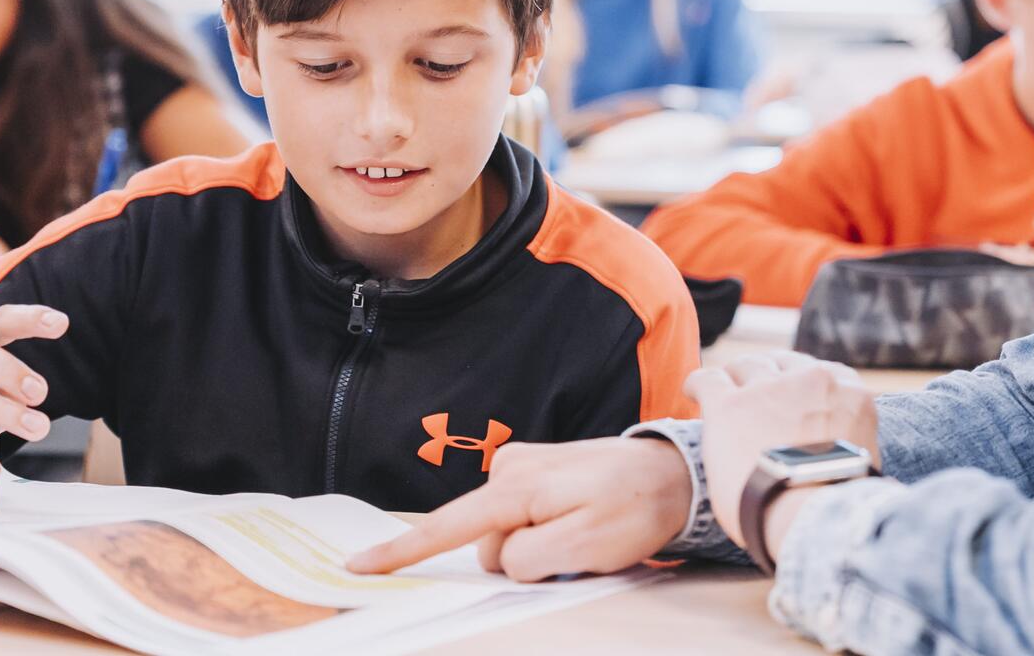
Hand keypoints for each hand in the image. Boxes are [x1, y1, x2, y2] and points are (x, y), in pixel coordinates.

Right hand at [347, 436, 692, 580]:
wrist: (675, 473)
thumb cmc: (635, 509)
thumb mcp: (585, 546)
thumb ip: (530, 557)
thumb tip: (500, 558)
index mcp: (516, 488)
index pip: (447, 527)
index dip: (402, 552)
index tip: (358, 566)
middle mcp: (510, 469)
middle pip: (488, 543)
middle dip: (522, 558)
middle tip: (578, 546)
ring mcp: (522, 467)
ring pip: (506, 534)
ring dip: (538, 544)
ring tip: (587, 528)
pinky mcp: (536, 472)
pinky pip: (521, 518)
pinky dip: (542, 530)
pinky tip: (581, 519)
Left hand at [684, 352, 876, 548]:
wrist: (811, 515)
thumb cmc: (836, 505)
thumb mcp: (858, 459)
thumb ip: (843, 440)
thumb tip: (828, 453)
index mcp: (848, 394)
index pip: (822, 373)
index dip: (801, 382)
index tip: (791, 396)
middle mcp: (810, 380)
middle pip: (782, 363)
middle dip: (767, 376)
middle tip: (754, 395)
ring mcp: (768, 389)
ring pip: (745, 366)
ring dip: (735, 378)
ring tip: (723, 392)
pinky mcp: (729, 405)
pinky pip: (708, 379)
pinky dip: (699, 384)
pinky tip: (694, 392)